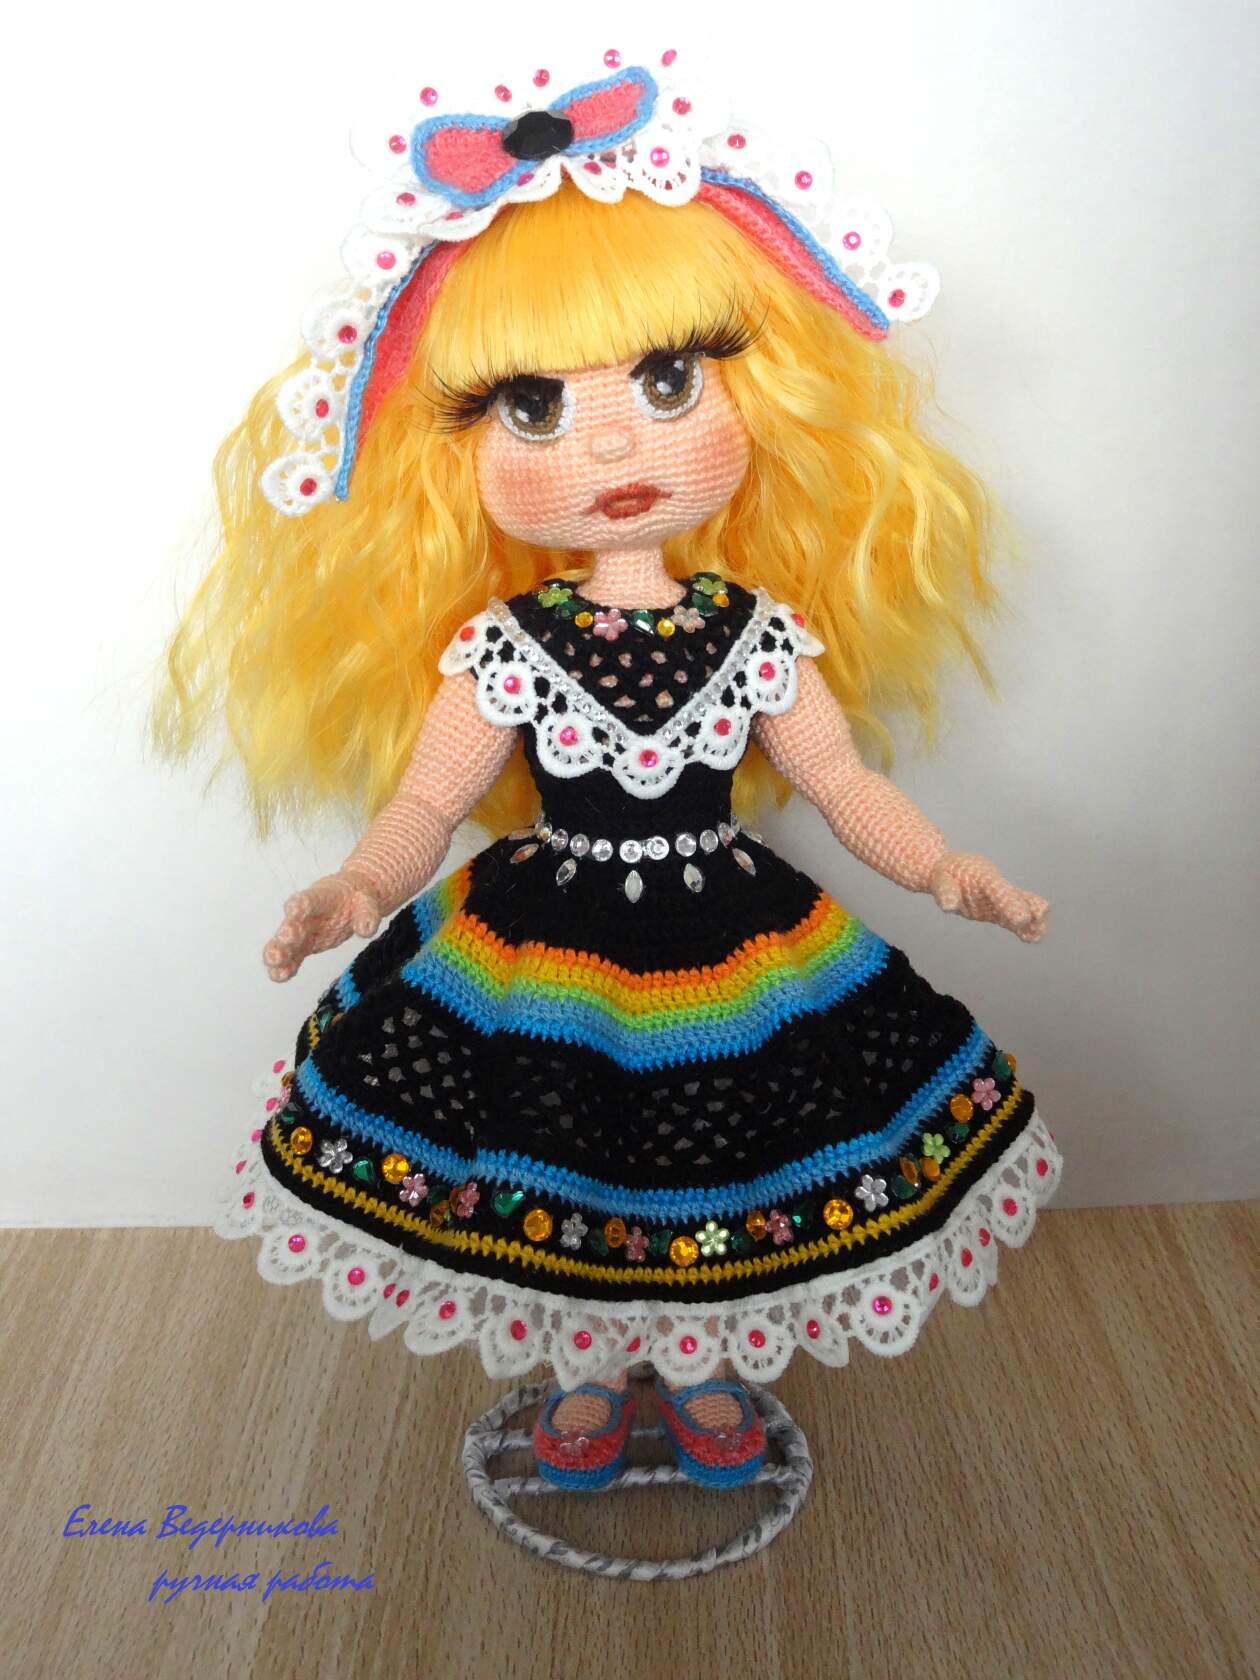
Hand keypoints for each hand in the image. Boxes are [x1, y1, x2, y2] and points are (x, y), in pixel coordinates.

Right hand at [262, 872, 381, 981]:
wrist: (354, 899)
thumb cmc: (358, 897)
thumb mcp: (368, 902)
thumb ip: (367, 915)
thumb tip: (365, 930)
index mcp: (322, 897)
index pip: (310, 899)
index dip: (301, 904)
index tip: (293, 909)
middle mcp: (308, 914)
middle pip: (294, 922)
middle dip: (288, 931)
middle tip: (285, 938)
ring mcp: (305, 931)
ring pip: (288, 942)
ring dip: (279, 951)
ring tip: (273, 962)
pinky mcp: (307, 945)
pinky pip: (294, 957)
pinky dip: (286, 967)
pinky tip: (278, 976)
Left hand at [928, 850, 1048, 942]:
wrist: (949, 868)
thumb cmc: (945, 874)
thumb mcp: (938, 879)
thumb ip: (945, 892)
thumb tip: (949, 906)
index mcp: (982, 876)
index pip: (998, 889)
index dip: (1010, 903)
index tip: (1021, 920)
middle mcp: (997, 886)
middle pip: (1017, 897)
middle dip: (1026, 910)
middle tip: (1031, 928)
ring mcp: (1001, 898)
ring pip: (1024, 906)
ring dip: (1033, 919)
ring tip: (1036, 936)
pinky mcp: (1000, 910)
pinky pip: (1016, 918)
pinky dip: (1026, 926)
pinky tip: (1032, 937)